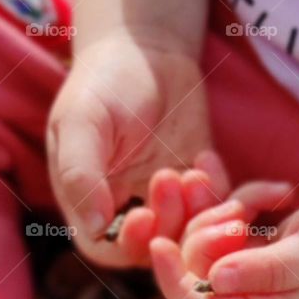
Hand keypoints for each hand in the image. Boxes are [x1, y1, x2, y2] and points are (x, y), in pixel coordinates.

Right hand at [47, 30, 228, 266]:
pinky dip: (218, 192)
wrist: (147, 50)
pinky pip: (215, 208)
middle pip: (157, 246)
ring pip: (191, 233)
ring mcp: (168, 204)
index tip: (144, 214)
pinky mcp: (199, 188)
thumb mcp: (83, 121)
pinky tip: (206, 156)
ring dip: (198, 210)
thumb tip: (95, 226)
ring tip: (195, 170)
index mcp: (92, 206)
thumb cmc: (104, 81)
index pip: (110, 248)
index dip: (130, 242)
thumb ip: (80, 173)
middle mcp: (130, 213)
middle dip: (171, 221)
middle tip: (176, 177)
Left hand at [150, 185, 298, 298]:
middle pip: (196, 282)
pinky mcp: (250, 265)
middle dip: (206, 236)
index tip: (157, 241)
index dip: (175, 283)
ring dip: (222, 214)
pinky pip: (219, 233)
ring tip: (262, 199)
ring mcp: (253, 291)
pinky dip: (237, 203)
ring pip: (201, 254)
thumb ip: (272, 270)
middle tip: (243, 209)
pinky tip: (275, 193)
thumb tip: (214, 283)